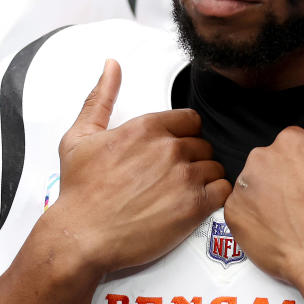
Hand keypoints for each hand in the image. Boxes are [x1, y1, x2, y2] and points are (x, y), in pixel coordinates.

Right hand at [48, 59, 231, 277]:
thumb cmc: (79, 192)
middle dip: (192, 158)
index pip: (190, 120)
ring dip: (204, 178)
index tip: (175, 148)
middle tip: (175, 176)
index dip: (185, 134)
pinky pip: (223, 191)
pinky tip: (199, 203)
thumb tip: (111, 66)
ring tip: (184, 191)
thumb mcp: (80, 136)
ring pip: (215, 167)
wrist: (81, 236)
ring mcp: (184, 177)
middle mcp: (169, 149)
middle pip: (202, 144)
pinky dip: (216, 197)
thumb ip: (101, 97)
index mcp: (147, 128)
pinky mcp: (194, 206)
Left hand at [224, 73, 303, 290]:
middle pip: (273, 162)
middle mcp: (261, 160)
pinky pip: (241, 209)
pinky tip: (278, 230)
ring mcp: (244, 190)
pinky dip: (255, 218)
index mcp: (291, 143)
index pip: (295, 143)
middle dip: (288, 178)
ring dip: (270, 196)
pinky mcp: (233, 217)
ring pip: (256, 184)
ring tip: (295, 219)